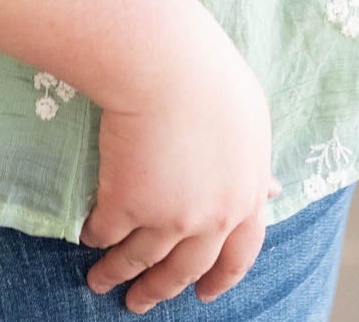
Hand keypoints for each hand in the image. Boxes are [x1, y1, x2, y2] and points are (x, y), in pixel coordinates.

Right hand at [78, 33, 281, 312]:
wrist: (164, 61)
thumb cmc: (207, 71)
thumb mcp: (249, 116)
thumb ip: (254, 161)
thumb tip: (273, 190)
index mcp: (247, 194)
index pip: (241, 252)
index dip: (222, 276)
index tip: (206, 293)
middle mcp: (213, 216)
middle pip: (187, 268)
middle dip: (161, 288)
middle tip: (141, 302)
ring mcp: (170, 217)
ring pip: (141, 259)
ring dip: (118, 273)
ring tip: (100, 281)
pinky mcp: (127, 206)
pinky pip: (107, 232)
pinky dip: (94, 236)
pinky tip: (86, 235)